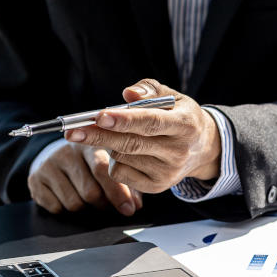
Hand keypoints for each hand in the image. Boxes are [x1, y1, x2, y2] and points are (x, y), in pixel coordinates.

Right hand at [27, 142, 141, 214]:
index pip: (103, 170)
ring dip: (85, 208)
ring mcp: (48, 165)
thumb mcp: (109, 164)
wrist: (52, 153)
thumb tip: (135, 206)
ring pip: (74, 203)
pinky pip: (56, 207)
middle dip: (103, 204)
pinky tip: (69, 196)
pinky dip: (66, 210)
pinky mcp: (34, 178)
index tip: (129, 209)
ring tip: (88, 198)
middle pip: (90, 192)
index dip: (118, 193)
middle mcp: (66, 152)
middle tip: (107, 205)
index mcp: (90, 145)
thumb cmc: (89, 163)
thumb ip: (126, 183)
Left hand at [65, 79, 221, 193]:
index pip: (151, 123)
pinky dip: (115, 162)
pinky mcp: (157, 186)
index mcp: (185, 125)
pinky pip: (121, 174)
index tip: (100, 116)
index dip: (124, 120)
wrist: (204, 148)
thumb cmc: (181, 117)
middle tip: (72, 131)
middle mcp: (179, 151)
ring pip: (122, 158)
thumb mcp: (172, 97)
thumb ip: (149, 90)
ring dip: (111, 144)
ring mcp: (168, 172)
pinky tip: (127, 153)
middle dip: (98, 136)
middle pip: (131, 144)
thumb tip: (127, 95)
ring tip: (121, 135)